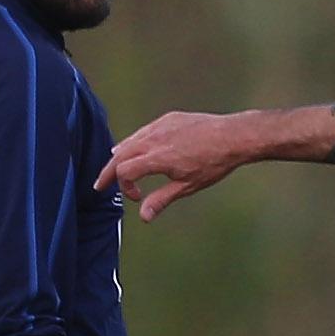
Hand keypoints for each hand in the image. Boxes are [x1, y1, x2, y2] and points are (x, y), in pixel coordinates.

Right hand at [101, 111, 254, 221]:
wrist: (233, 136)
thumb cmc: (214, 163)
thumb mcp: (188, 186)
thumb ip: (161, 199)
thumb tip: (143, 216)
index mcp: (157, 158)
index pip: (124, 171)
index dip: (123, 187)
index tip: (136, 197)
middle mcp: (154, 139)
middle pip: (119, 155)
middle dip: (108, 171)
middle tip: (101, 184)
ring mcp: (160, 127)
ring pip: (130, 141)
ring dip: (119, 156)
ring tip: (113, 166)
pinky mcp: (168, 119)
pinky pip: (144, 131)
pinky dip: (134, 142)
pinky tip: (136, 148)